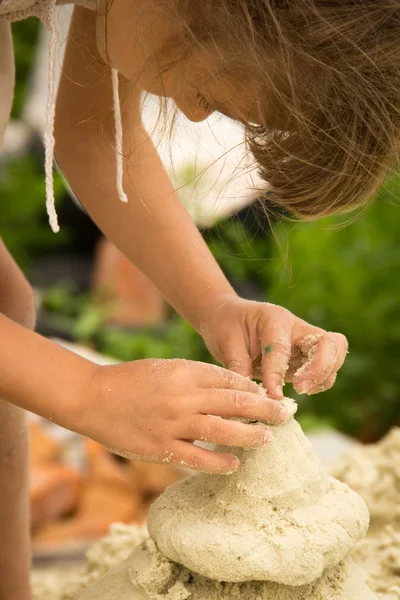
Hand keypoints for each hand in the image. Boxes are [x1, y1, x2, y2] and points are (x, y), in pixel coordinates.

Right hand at [78, 359, 287, 473]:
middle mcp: (184, 395)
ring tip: (268, 439)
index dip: (253, 388)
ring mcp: (174, 423)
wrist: (93, 397)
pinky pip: (198, 458)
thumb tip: (228, 390)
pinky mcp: (161, 447)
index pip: (229, 379)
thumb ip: (194, 377)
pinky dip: (220, 462)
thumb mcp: (165, 368)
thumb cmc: (130, 380)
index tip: (267, 395)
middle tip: (285, 414)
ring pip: (223, 430)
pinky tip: (235, 464)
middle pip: (235, 401)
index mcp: (184, 371)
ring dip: (250, 435)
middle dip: (264, 409)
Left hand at [200, 295, 347, 399]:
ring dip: (322, 378)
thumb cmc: (225, 325)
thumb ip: (238, 366)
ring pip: (334, 357)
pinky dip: (318, 383)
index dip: (277, 372)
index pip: (283, 346)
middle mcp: (297, 328)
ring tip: (299, 391)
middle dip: (321, 368)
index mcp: (274, 318)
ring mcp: (305, 343)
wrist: (227, 316)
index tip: (272, 395)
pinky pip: (324, 371)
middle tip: (300, 388)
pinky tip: (299, 391)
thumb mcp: (225, 342)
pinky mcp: (305, 358)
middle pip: (331, 343)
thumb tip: (250, 397)